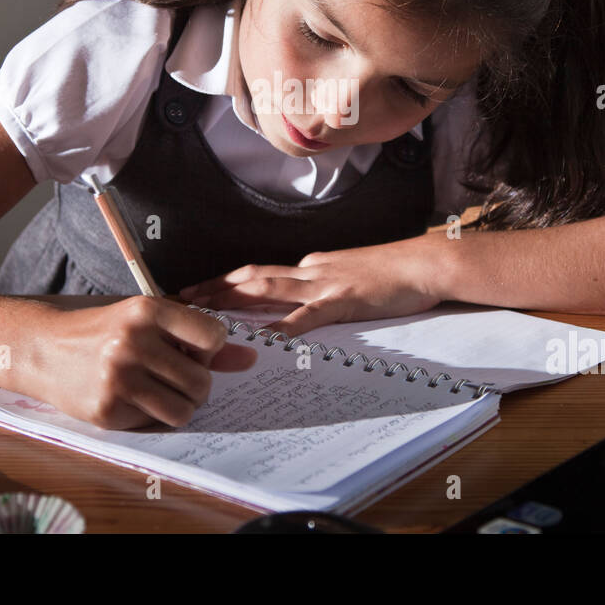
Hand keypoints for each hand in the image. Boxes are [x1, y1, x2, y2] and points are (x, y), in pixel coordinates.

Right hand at [31, 296, 256, 428]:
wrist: (41, 347)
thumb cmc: (102, 329)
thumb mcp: (147, 320)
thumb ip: (198, 338)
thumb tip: (250, 358)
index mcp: (146, 309)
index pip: (213, 335)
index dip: (210, 348)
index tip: (192, 349)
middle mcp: (133, 342)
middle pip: (202, 379)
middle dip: (197, 383)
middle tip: (175, 376)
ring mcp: (118, 378)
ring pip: (185, 408)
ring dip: (180, 404)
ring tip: (159, 390)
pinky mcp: (107, 409)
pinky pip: (154, 422)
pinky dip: (150, 414)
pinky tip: (130, 397)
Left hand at [177, 240, 443, 337]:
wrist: (426, 263)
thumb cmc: (395, 274)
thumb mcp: (351, 278)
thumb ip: (325, 291)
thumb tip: (300, 309)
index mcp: (311, 267)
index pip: (259, 274)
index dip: (224, 281)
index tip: (194, 292)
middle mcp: (310, 270)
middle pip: (251, 277)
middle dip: (213, 288)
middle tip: (178, 299)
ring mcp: (325, 283)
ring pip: (268, 289)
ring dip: (231, 299)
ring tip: (202, 313)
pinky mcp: (344, 299)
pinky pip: (306, 316)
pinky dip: (281, 327)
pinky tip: (262, 340)